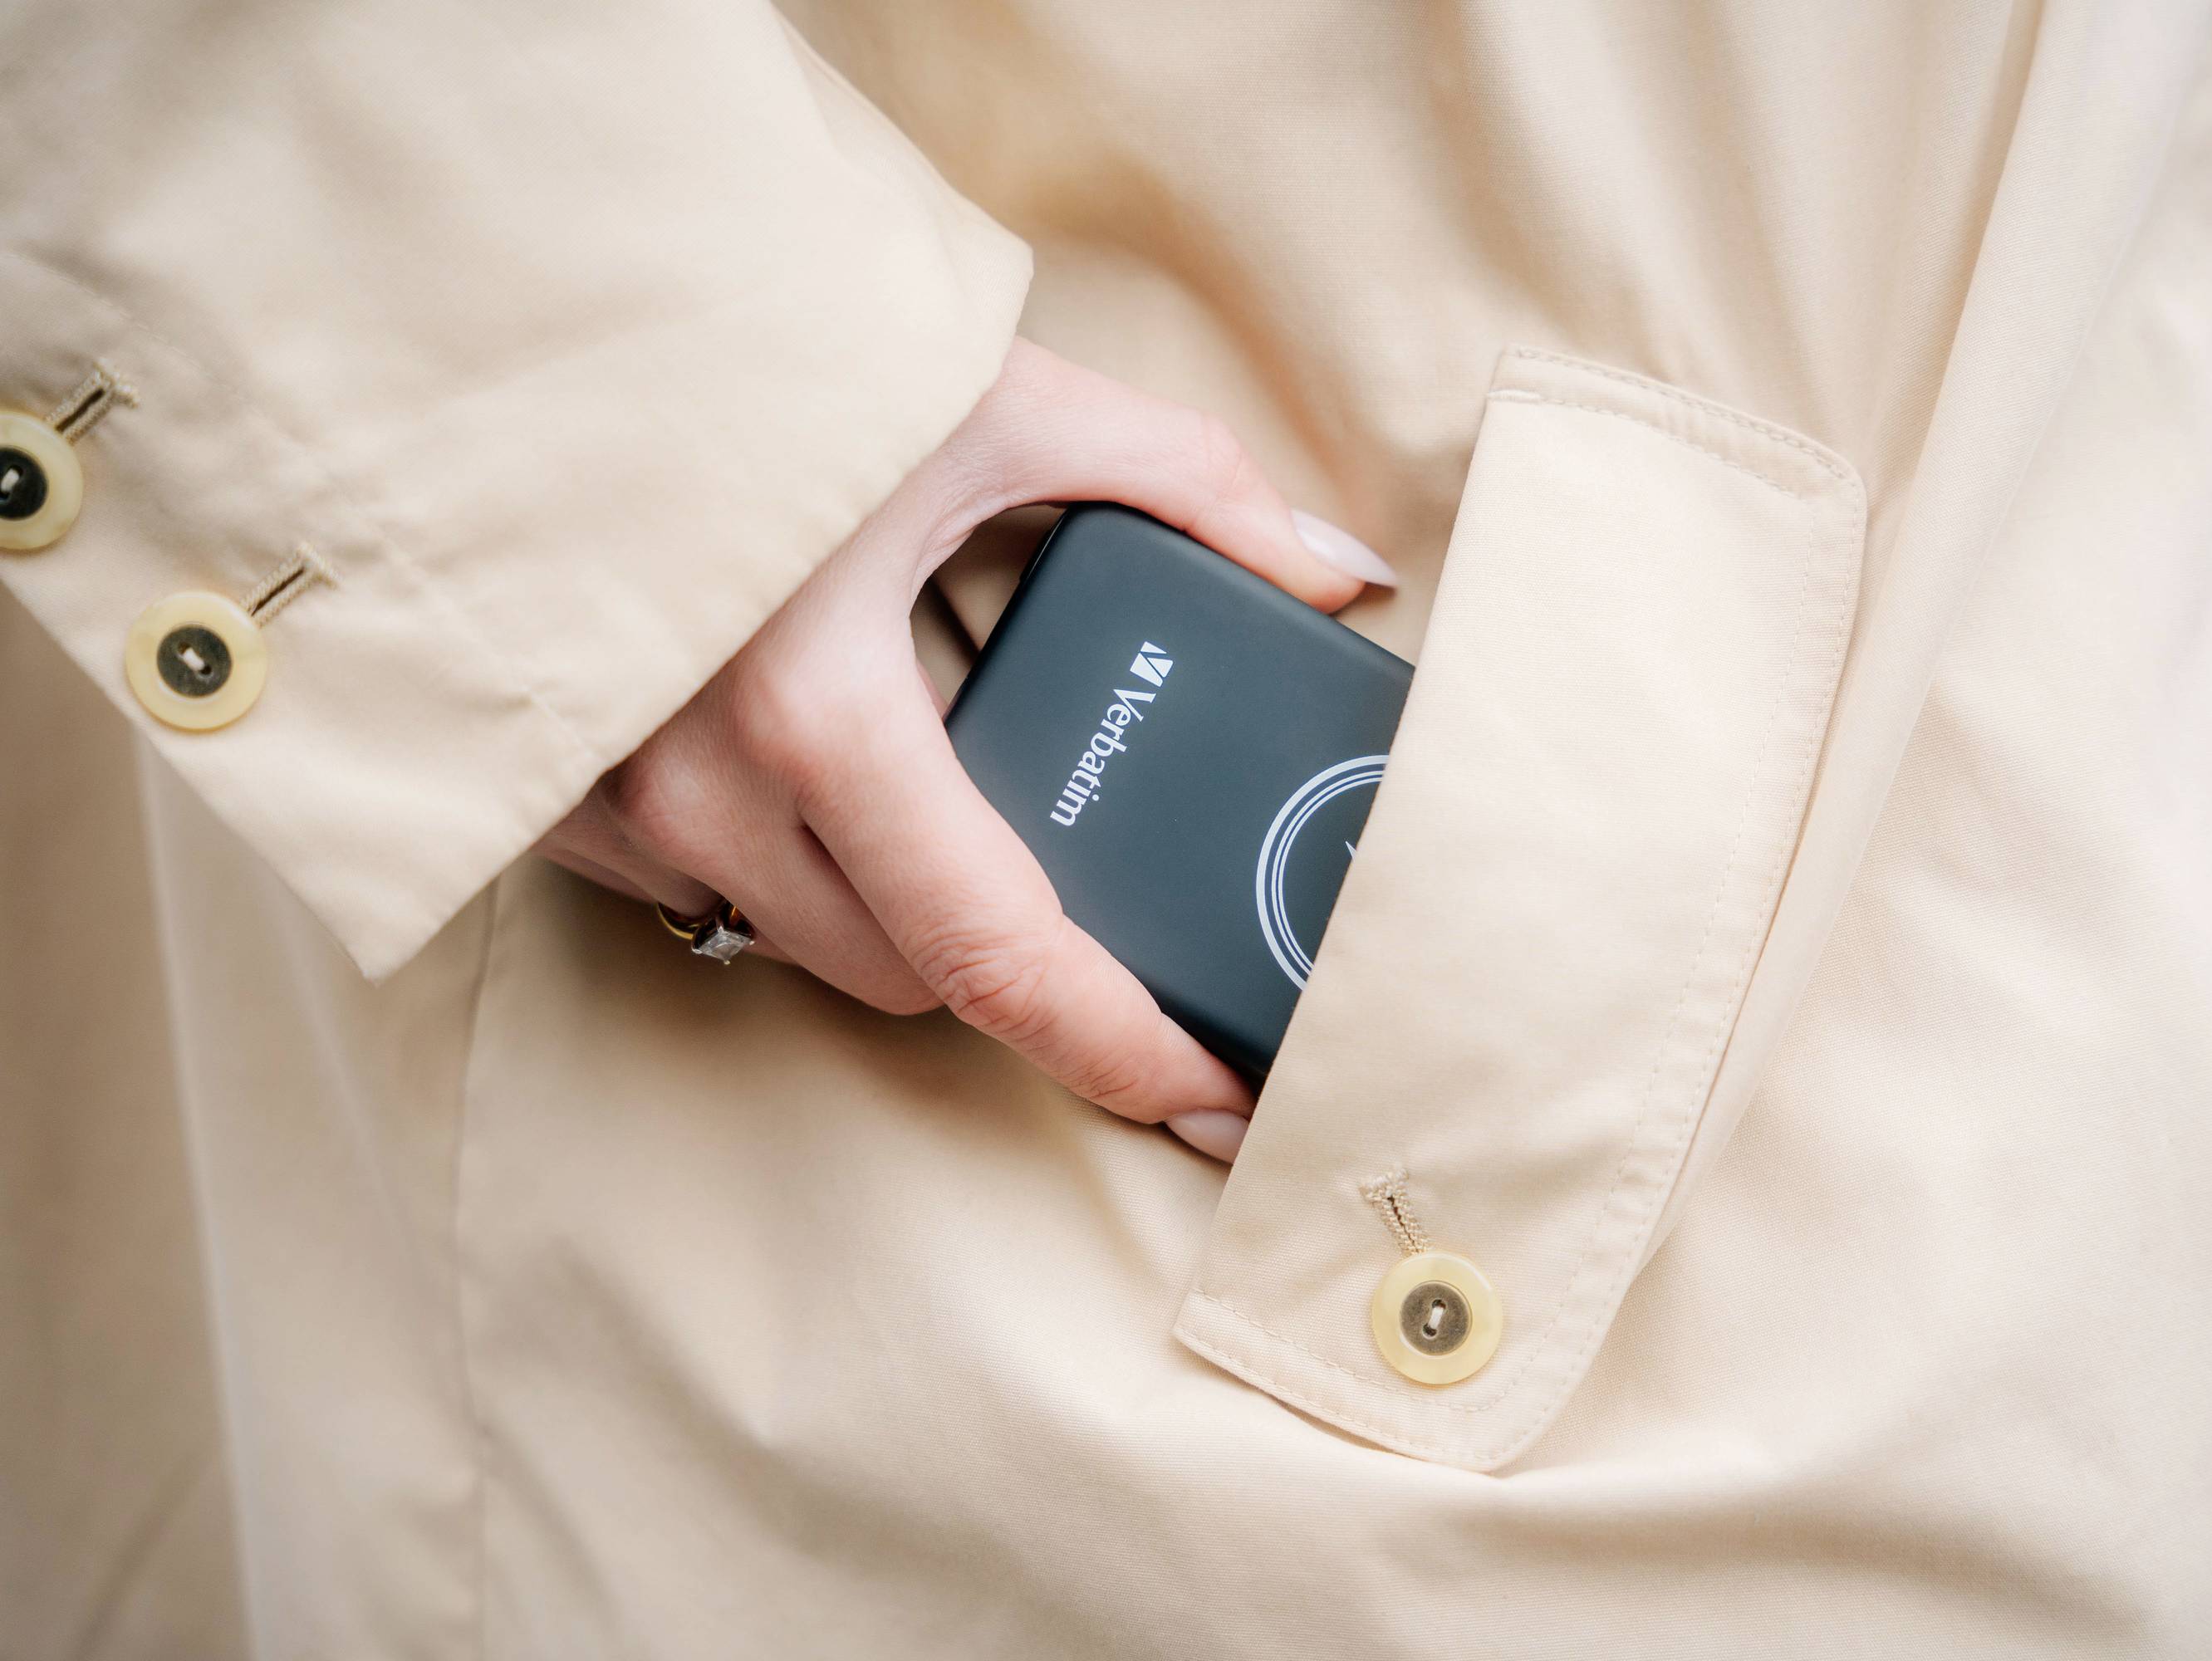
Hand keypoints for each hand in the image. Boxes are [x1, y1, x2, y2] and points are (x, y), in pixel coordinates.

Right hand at [538, 339, 1394, 1160]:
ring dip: (894, 917)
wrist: (522, 292)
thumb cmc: (763, 334)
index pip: (1000, 956)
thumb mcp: (997, 397)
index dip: (1123, 1050)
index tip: (1215, 1099)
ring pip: (798, 947)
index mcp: (821, 710)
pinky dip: (773, 867)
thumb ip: (1188, 487)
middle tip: (1098, 910)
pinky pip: (692, 897)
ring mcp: (603, 801)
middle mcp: (696, 787)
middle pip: (909, 974)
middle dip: (1016, 962)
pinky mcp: (544, 790)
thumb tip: (1336, 575)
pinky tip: (810, 782)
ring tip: (953, 820)